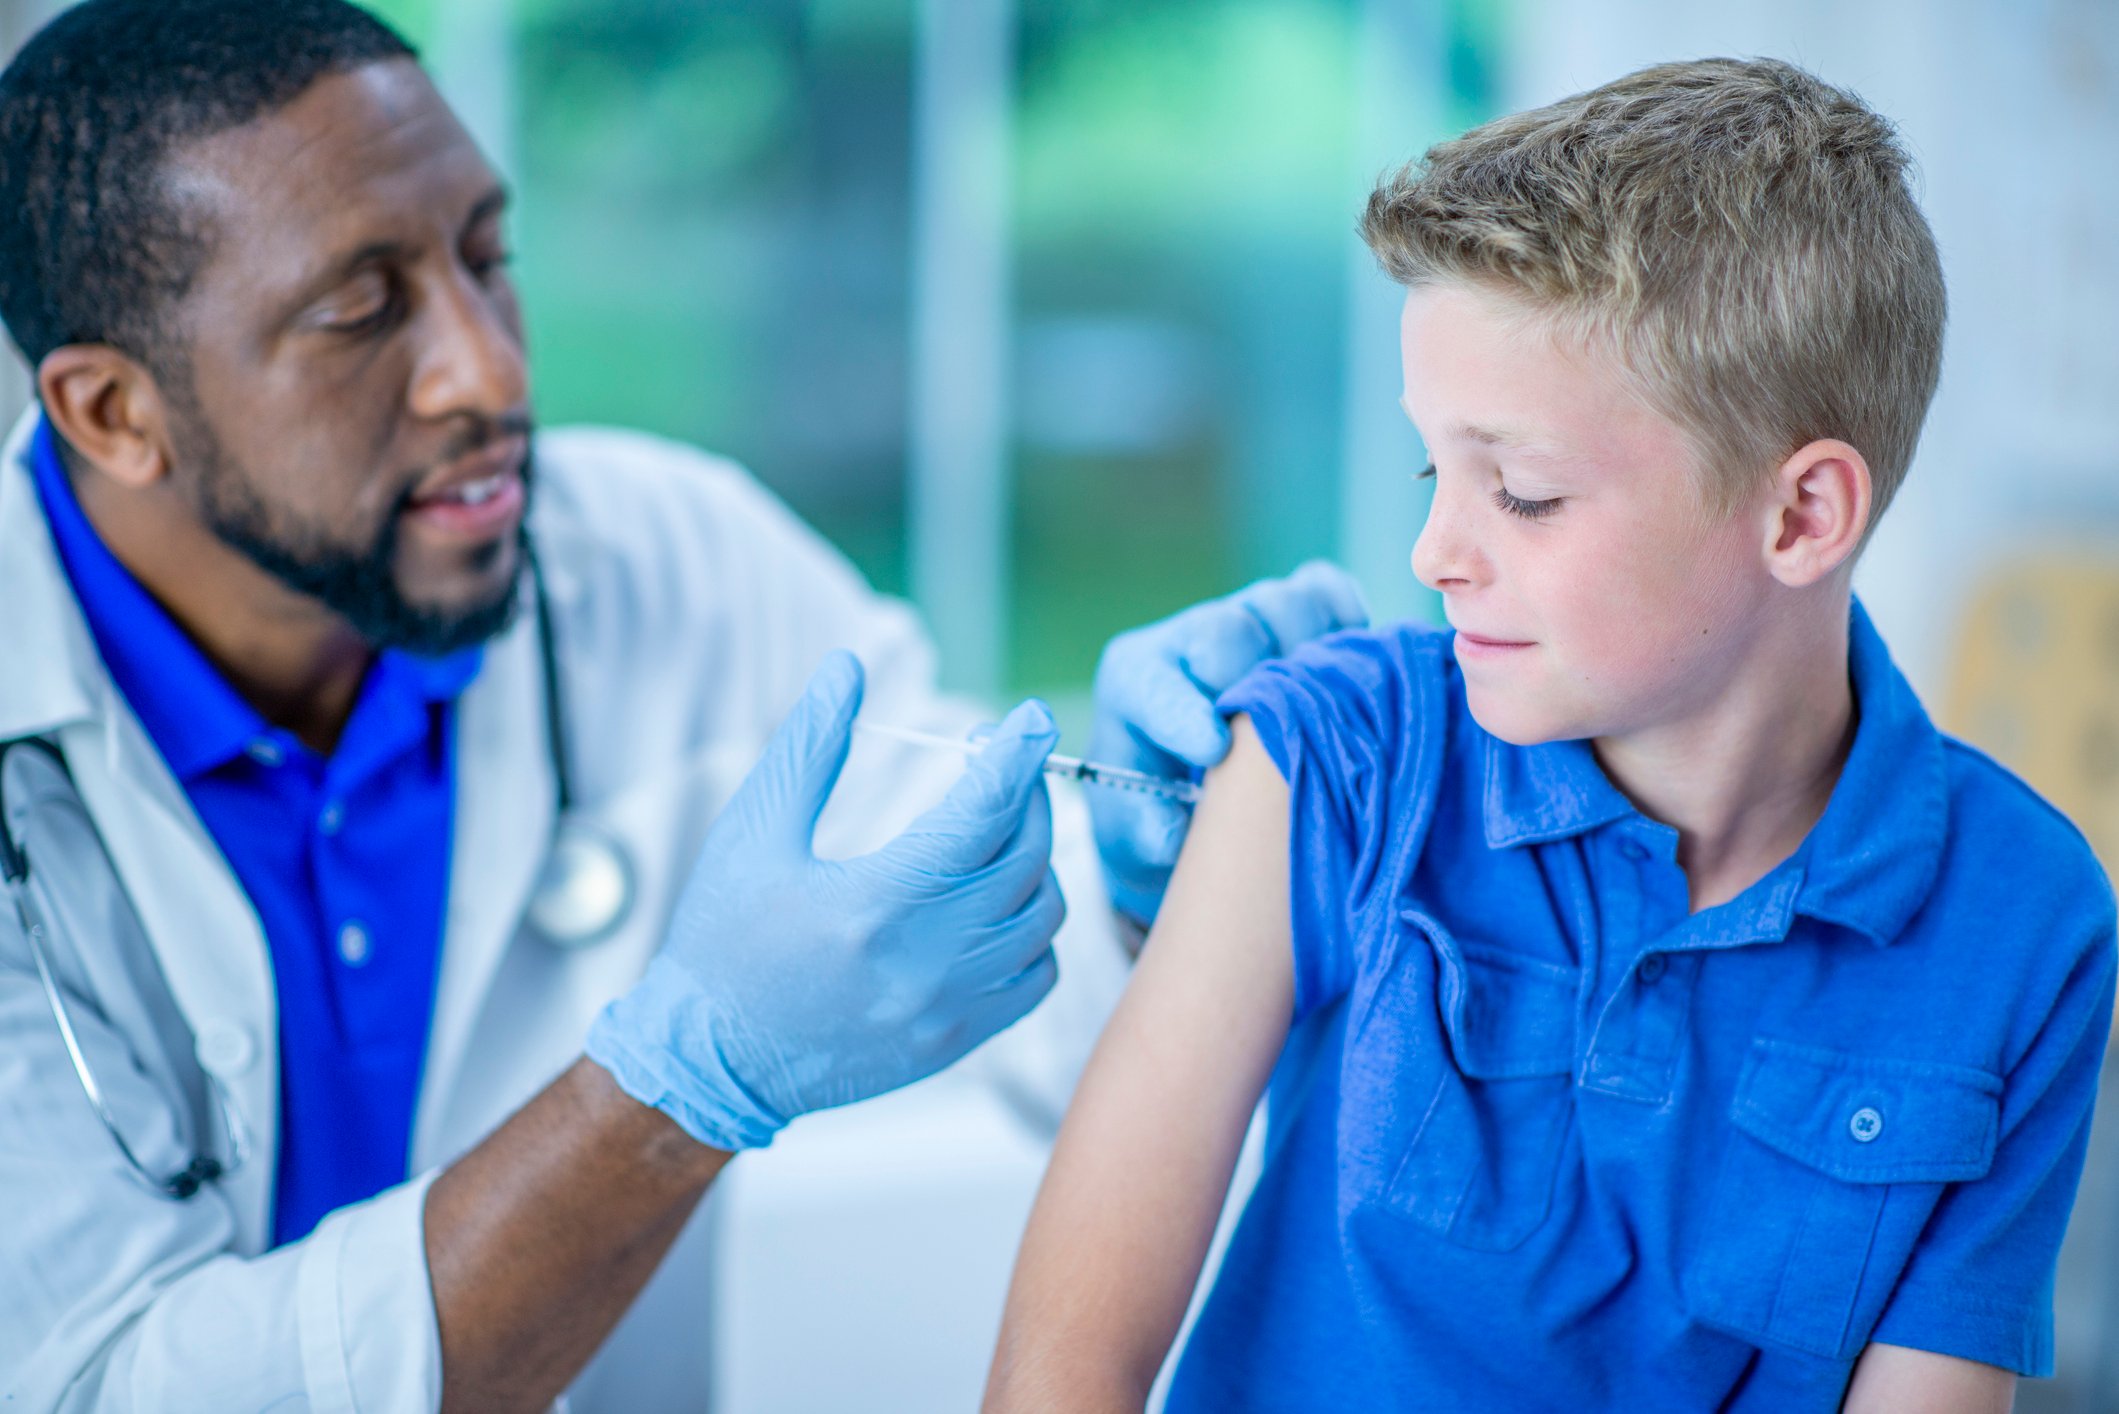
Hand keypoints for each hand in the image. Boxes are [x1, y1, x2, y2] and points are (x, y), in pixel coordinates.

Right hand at [587, 652, 1065, 1150]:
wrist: (709, 1061)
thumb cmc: (722, 942)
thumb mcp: (752, 830)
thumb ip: (808, 745)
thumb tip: (847, 668)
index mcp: (876, 903)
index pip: (982, 813)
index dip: (1015, 756)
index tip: (1031, 717)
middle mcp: (927, 961)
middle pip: (1026, 860)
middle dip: (1028, 797)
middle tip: (1004, 764)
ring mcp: (948, 1009)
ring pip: (1042, 919)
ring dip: (1036, 861)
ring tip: (1000, 828)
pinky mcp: (955, 1040)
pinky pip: (1035, 977)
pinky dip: (1035, 930)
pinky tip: (1000, 901)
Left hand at [1089, 560, 1366, 926]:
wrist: (1194, 783)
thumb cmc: (1157, 809)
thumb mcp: (1133, 832)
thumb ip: (1145, 830)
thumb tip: (1172, 834)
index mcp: (1136, 684)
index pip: (1156, 687)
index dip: (1185, 715)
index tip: (1212, 750)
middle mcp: (1189, 642)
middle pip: (1224, 631)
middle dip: (1252, 674)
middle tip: (1277, 719)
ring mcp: (1246, 622)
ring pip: (1280, 605)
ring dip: (1307, 645)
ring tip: (1326, 692)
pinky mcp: (1296, 616)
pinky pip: (1323, 592)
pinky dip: (1344, 613)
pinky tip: (1356, 647)